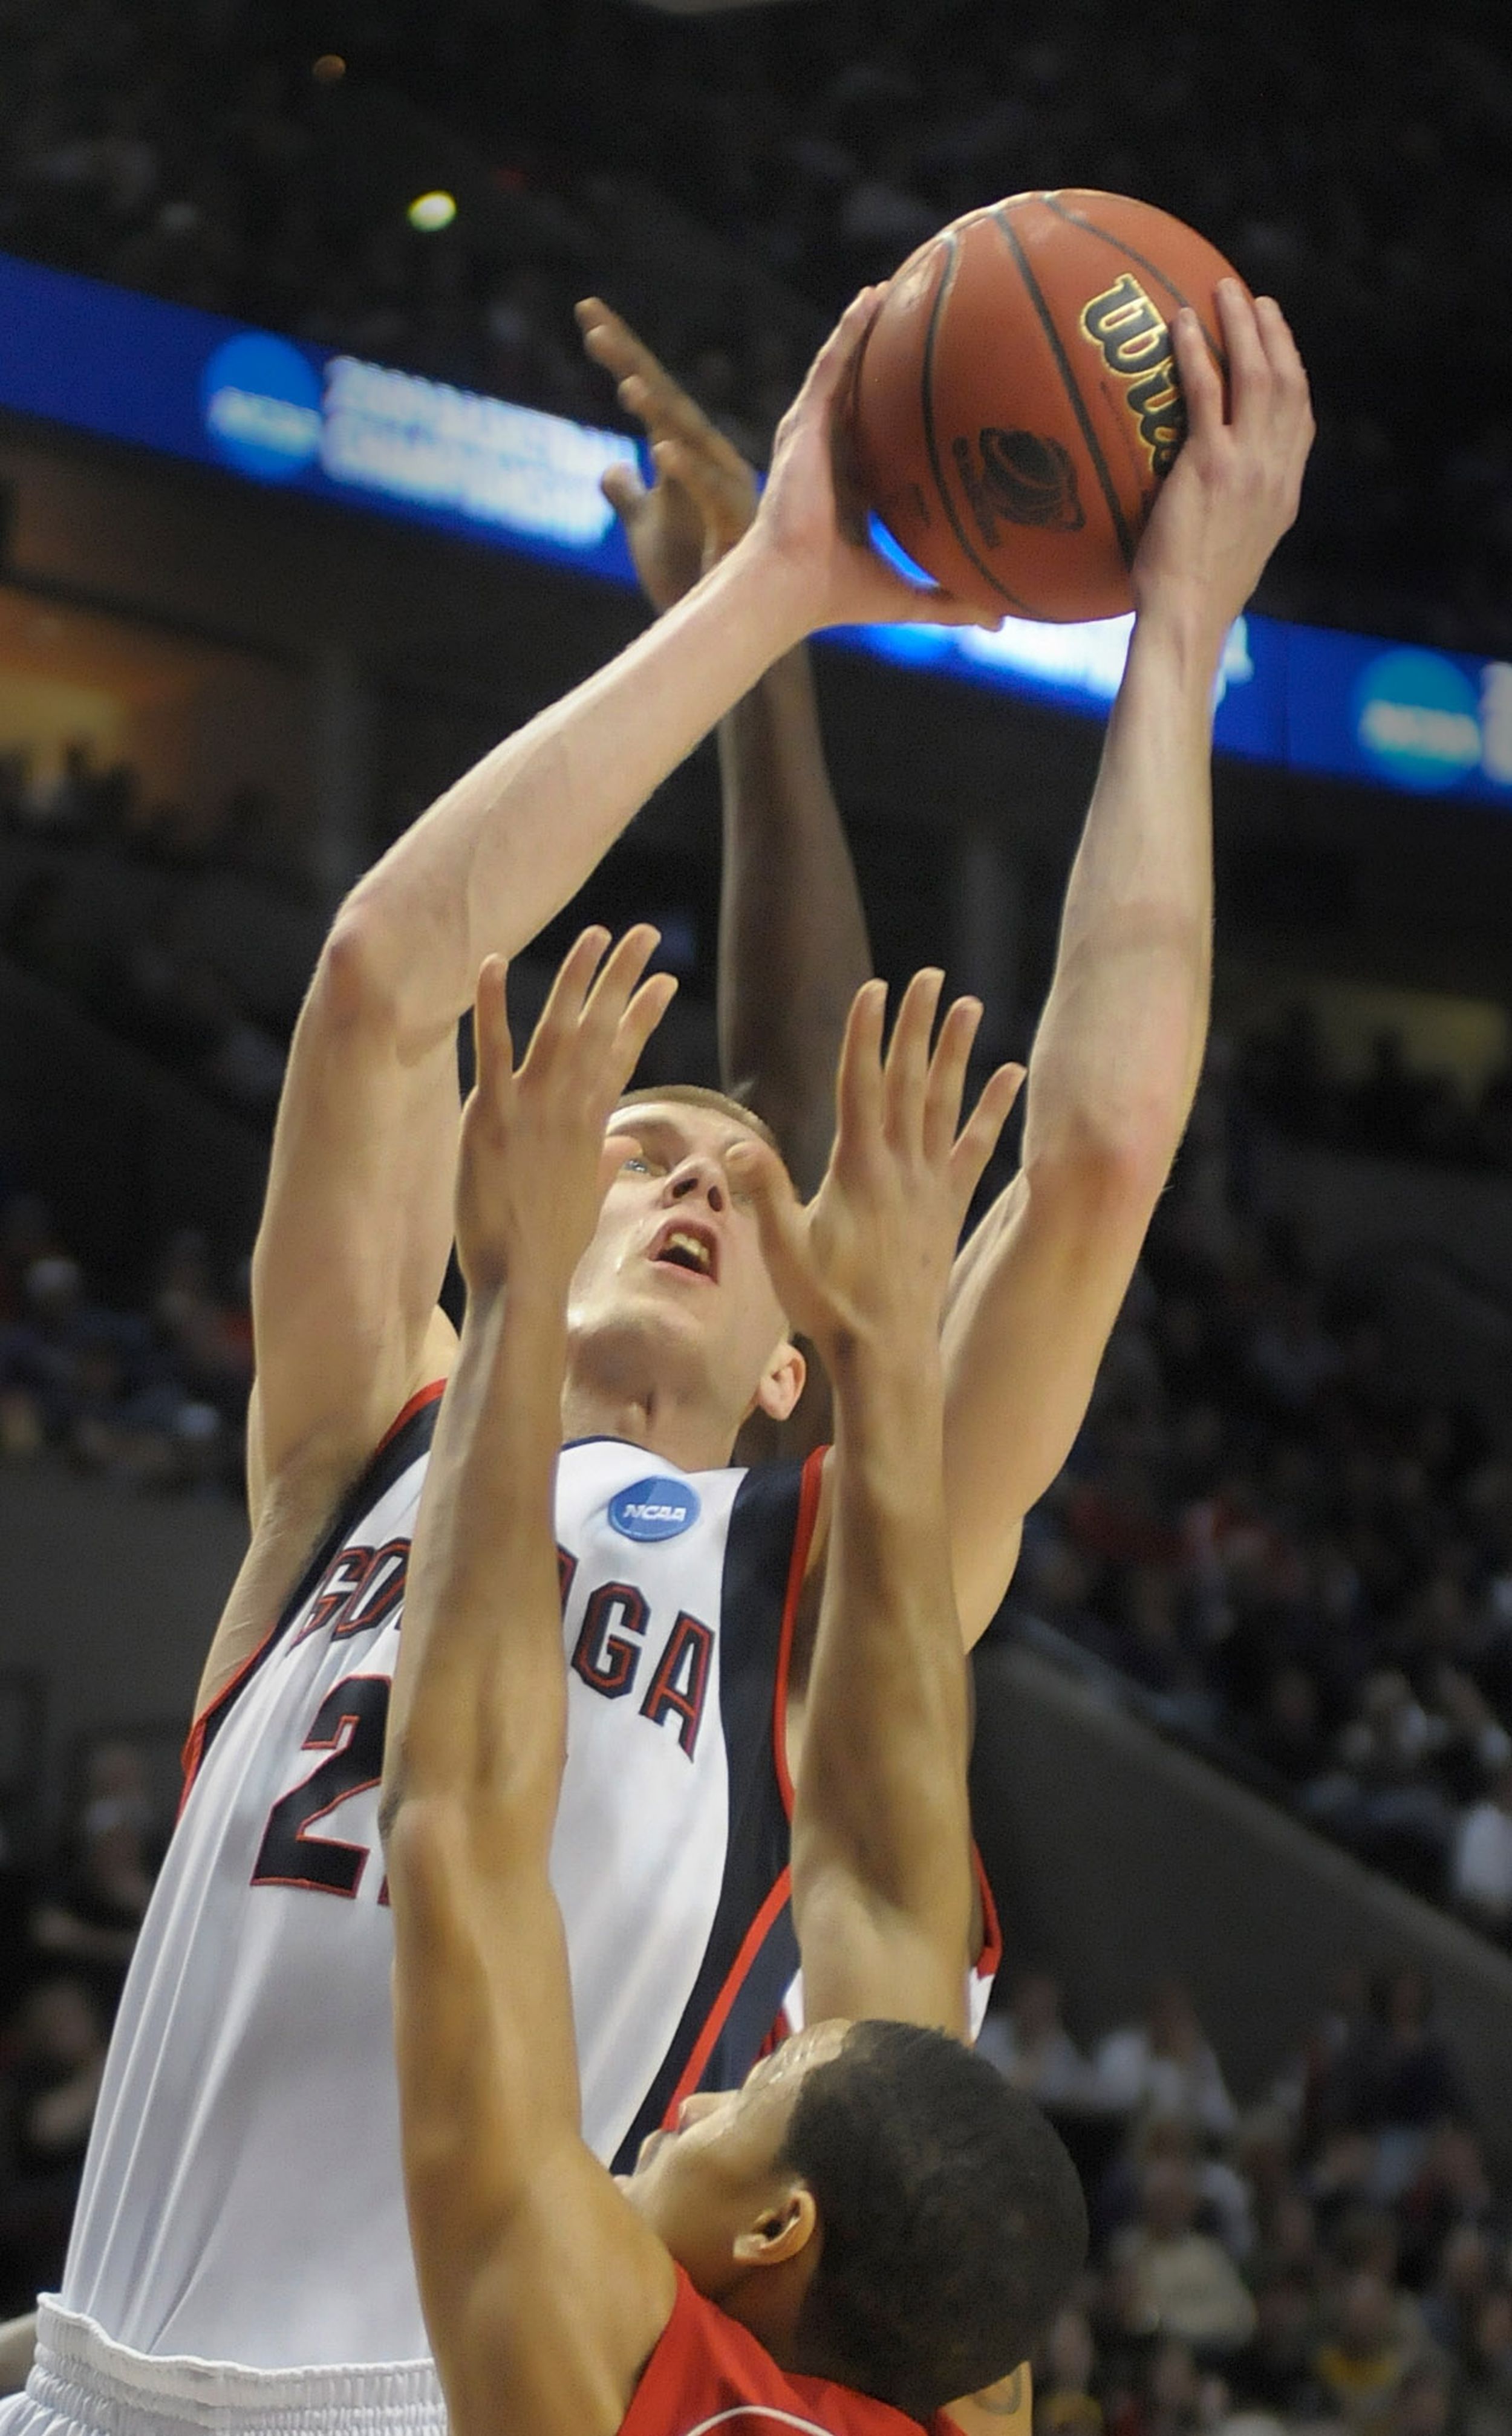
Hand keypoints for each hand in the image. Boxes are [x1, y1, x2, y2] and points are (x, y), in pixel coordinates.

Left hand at [455, 927, 675, 1297]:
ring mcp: (534, 1111)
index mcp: (592, 1127)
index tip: (662, 979)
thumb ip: (603, 1165)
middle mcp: (571, 1110)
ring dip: (576, 978)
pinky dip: (493, 1006)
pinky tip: (492, 963)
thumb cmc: (551, 1252)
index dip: (642, 1014)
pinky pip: (492, 1052)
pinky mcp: (492, 1119)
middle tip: (645, 933)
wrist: (524, 1283)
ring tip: (594, 934)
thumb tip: (621, 1144)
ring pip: (560, 1029)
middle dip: (625, 978)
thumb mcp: (587, 1204)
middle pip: (603, 1030)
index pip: (624, 1056)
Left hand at [576, 297, 757, 610]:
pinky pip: (707, 492)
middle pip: (662, 397)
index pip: (649, 392)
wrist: (732, 627)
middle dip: (627, 355)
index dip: (619, 352)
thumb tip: (609, 468)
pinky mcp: (734, 524)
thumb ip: (628, 495)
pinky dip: (685, 471)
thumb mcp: (645, 529)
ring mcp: (726, 487)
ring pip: (687, 438)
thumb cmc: (691, 576)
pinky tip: (658, 449)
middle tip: (589, 314)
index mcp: (688, 455)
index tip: (586, 311)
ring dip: (656, 409)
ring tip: (623, 384)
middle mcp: (710, 459)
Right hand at [726, 970, 1023, 1367]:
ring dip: (956, 1053)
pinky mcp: (949, 1208)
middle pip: (907, 1080)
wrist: (887, 1354)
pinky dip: (994, 1111)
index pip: (859, 1085)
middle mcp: (900, 1167)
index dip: (865, 1033)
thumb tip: (737, 1142)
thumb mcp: (783, 1250)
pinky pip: (976, 1149)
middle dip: (915, 1025)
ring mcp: (930, 1185)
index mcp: (857, 1169)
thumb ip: (766, 1192)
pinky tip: (1012, 1077)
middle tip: (928, 975)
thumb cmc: (828, 1304)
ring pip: (944, 1104)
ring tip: (969, 1005)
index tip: (874, 987)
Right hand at [752, 289, 1002, 636]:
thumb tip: (1001, 623)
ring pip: (844, 371)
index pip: (883, 443)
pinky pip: (830, 367)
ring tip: (892, 290)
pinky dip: (849, 332)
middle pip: (863, 397)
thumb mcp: (909, 597)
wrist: (792, 587)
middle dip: (886, 361)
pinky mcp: (802, 426)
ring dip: (866, 331)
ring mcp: (815, 438)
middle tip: (922, 322)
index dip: (908, 418)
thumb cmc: (837, 598)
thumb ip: (952, 603)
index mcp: (854, 492)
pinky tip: (872, 299)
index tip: (942, 396)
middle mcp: (833, 457)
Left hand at [1131, 281, 1313, 640]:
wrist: (1187, 617)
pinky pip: (1206, 391)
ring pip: (1257, 374)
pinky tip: (1182, 325)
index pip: (1301, 422)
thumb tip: (1209, 501)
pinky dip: (1197, 352)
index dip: (1294, 376)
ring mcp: (1247, 465)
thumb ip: (1233, 515)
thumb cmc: (1193, 598)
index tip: (1281, 348)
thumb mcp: (1231, 551)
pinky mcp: (1211, 464)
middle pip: (1289, 383)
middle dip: (1275, 335)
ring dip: (1242, 326)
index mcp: (1284, 494)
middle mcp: (1276, 472)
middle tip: (1256, 301)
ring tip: (1224, 291)